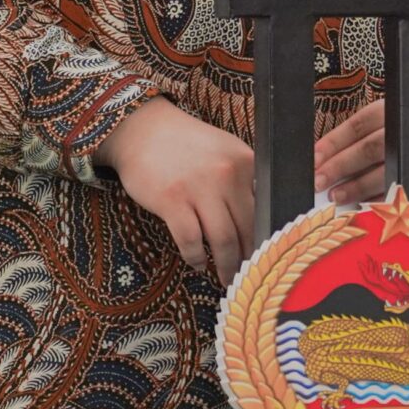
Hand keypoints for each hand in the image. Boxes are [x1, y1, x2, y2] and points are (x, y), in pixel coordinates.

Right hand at [101, 98, 255, 283]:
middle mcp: (226, 175)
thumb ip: (244, 179)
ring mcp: (198, 188)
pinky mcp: (171, 201)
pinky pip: (190, 240)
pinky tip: (197, 264)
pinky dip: (196, 258)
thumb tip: (261, 219)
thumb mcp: (225, 151)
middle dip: (249, 257)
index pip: (265, 207)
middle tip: (248, 275)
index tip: (266, 255)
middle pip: (247, 228)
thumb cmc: (186, 145)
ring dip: (226, 265)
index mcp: (245, 162)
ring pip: (223, 240)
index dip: (266, 236)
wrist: (143, 130)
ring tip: (227, 278)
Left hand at [312, 99, 408, 204]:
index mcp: (401, 109)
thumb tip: (322, 161)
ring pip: (387, 173)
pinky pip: (407, 193)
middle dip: (341, 166)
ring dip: (358, 187)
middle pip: (371, 148)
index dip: (334, 142)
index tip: (313, 158)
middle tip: (319, 180)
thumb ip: (363, 137)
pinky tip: (364, 206)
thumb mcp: (393, 122)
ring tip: (337, 195)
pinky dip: (382, 202)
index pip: (361, 124)